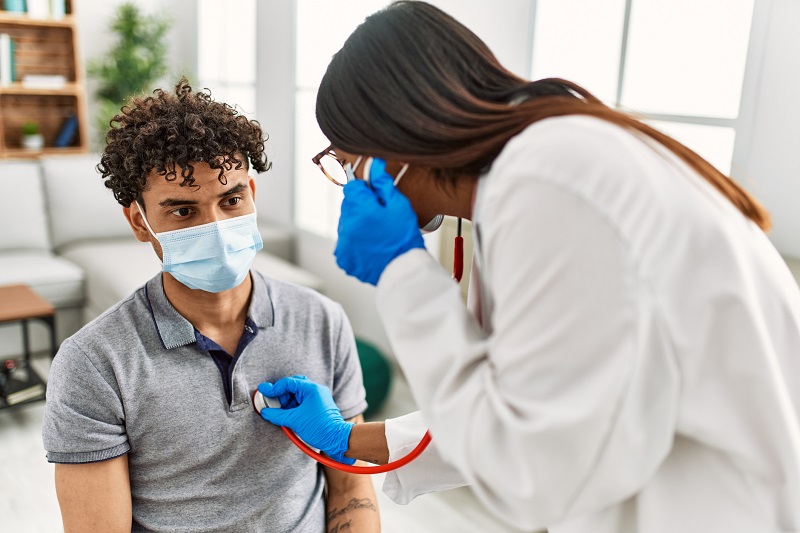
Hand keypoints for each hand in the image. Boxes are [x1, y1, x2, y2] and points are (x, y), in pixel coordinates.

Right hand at [258, 376, 355, 464]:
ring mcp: (318, 398)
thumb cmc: (319, 428)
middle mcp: (316, 390)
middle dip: (281, 394)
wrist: (337, 439)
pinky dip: (293, 407)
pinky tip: (286, 415)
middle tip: (271, 403)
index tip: (263, 391)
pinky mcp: (318, 406)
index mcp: (312, 389)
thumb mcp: (294, 421)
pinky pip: (302, 402)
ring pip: (297, 394)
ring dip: (286, 402)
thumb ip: (277, 415)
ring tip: (279, 412)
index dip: (274, 388)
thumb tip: (265, 412)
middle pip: (293, 386)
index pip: (288, 383)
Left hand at [334, 158, 424, 284]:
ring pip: (346, 224)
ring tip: (377, 235)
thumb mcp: (398, 205)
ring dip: (357, 225)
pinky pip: (345, 242)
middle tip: (380, 219)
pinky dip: (355, 242)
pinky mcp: (343, 258)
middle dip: (361, 208)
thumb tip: (374, 162)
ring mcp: (343, 244)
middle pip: (348, 206)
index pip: (351, 187)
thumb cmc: (404, 237)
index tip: (375, 198)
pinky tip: (371, 246)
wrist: (404, 271)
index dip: (365, 190)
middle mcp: (346, 226)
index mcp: (360, 209)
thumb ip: (382, 183)